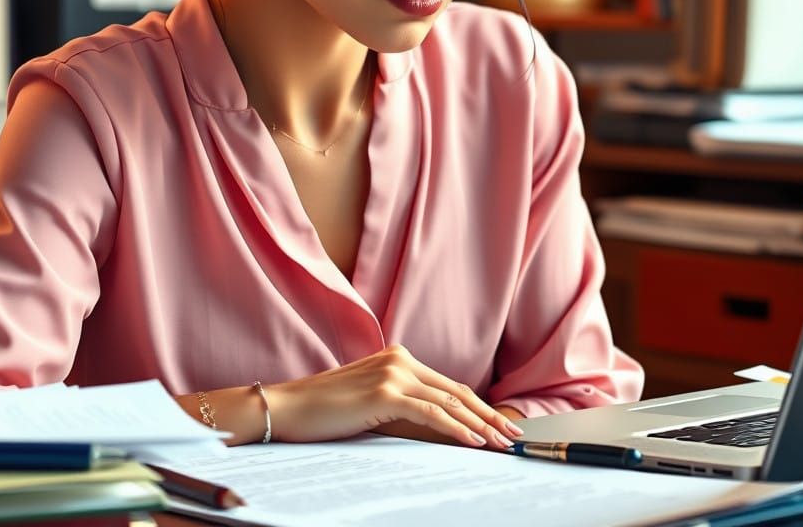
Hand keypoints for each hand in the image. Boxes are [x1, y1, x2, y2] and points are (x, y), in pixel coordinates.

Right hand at [265, 344, 523, 449]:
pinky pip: (431, 412)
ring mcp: (393, 373)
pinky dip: (456, 427)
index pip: (448, 386)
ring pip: (449, 402)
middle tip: (513, 436)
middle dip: (489, 415)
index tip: (500, 425)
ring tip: (501, 443)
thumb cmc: (326, 411)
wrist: (289, 407)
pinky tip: (473, 441)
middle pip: (456, 391)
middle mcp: (399, 359)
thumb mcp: (372, 404)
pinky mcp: (385, 392)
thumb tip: (442, 429)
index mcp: (398, 358)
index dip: (478, 406)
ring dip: (480, 425)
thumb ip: (403, 407)